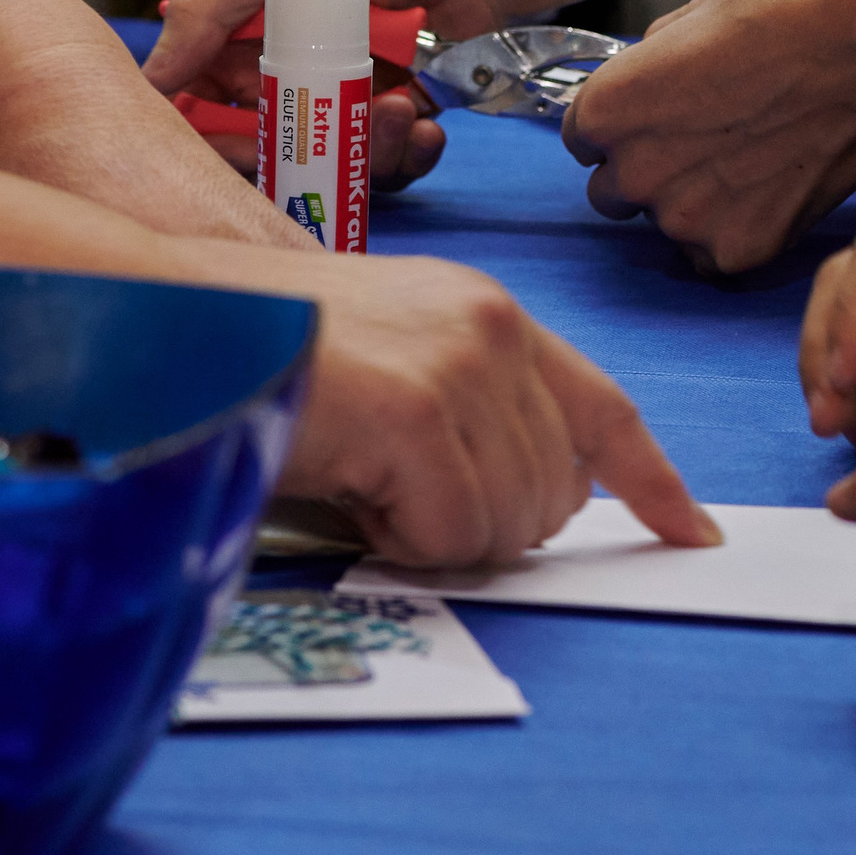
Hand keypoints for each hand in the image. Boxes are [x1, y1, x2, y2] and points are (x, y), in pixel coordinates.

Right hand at [144, 0, 497, 191]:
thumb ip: (205, 8)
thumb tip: (153, 78)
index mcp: (248, 43)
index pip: (208, 109)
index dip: (215, 137)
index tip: (242, 144)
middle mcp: (293, 79)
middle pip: (270, 150)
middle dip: (298, 154)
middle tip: (326, 137)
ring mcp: (346, 104)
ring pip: (333, 166)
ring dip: (365, 152)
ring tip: (398, 107)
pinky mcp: (401, 122)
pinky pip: (391, 167)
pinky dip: (407, 155)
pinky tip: (424, 126)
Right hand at [243, 247, 721, 565]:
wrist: (166, 320)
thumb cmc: (258, 351)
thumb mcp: (388, 365)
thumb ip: (469, 413)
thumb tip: (535, 503)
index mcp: (489, 314)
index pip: (603, 407)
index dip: (651, 479)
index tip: (689, 531)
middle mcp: (493, 328)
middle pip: (557, 494)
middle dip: (484, 522)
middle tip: (391, 490)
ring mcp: (461, 367)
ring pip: (508, 524)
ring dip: (432, 532)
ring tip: (359, 475)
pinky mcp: (420, 413)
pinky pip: (451, 535)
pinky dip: (396, 540)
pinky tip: (346, 485)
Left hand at [562, 0, 855, 273]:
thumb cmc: (784, 18)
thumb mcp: (690, 18)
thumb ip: (646, 68)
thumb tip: (641, 86)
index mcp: (607, 110)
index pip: (581, 140)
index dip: (623, 128)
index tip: (658, 118)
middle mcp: (634, 172)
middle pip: (613, 191)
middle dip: (648, 171)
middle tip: (708, 142)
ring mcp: (685, 220)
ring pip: (668, 224)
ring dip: (695, 203)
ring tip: (753, 159)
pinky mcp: (737, 251)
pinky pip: (715, 252)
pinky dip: (738, 229)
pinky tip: (773, 188)